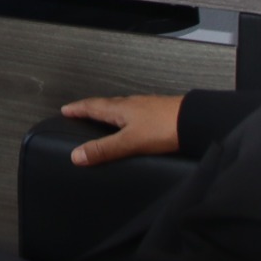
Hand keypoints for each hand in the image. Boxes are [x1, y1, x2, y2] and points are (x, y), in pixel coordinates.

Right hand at [61, 94, 183, 165]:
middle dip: (91, 108)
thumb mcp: (130, 142)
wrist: (196, 121)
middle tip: (80, 111)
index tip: (65, 109)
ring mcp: (146, 107)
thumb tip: (76, 155)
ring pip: (122, 108)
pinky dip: (126, 117)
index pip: (93, 106)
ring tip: (103, 117)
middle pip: (106, 104)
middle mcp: (132, 104)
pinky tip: (133, 124)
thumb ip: (104, 150)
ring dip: (109, 112)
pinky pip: (135, 112)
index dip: (78, 109)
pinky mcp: (159, 113)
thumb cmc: (164, 129)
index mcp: (121, 109)